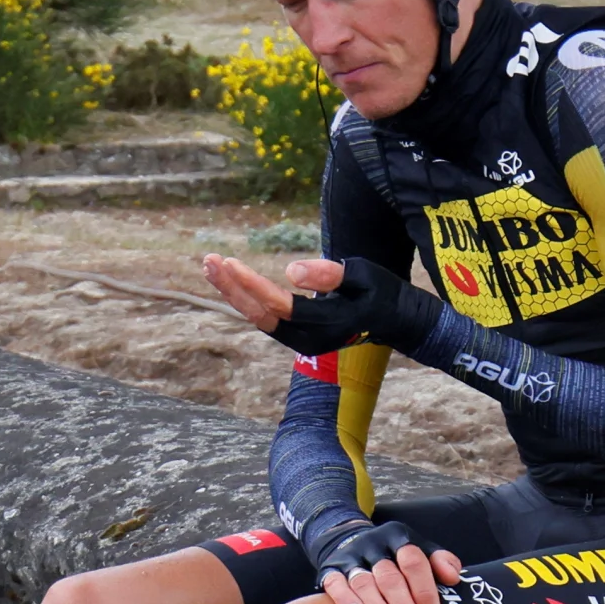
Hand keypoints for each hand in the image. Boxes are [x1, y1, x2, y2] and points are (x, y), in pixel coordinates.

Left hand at [206, 253, 434, 355]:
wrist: (396, 320)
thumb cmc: (383, 292)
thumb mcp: (365, 276)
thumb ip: (330, 274)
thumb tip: (290, 271)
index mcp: (328, 325)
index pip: (281, 306)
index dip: (252, 285)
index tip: (229, 262)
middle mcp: (310, 340)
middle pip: (261, 315)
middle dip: (231, 288)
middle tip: (208, 261)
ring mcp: (302, 342)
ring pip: (259, 318)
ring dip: (233, 292)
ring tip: (210, 266)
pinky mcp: (298, 337)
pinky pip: (265, 318)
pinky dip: (245, 298)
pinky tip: (230, 280)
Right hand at [322, 541, 466, 603]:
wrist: (349, 541)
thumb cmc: (394, 557)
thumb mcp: (420, 552)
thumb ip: (441, 562)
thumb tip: (454, 577)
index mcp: (399, 539)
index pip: (414, 563)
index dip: (425, 591)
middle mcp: (373, 546)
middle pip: (391, 578)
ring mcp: (350, 558)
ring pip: (365, 583)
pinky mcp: (330, 569)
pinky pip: (335, 583)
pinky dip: (345, 599)